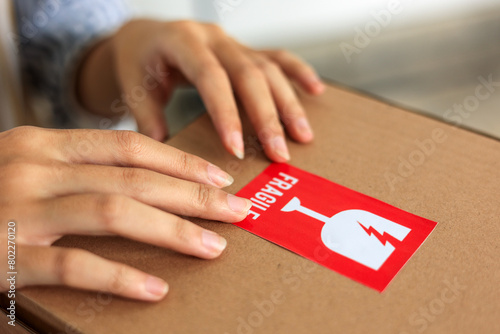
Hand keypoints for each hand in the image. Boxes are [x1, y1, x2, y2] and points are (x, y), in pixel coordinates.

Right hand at [0, 126, 250, 300]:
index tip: (220, 179)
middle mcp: (32, 166)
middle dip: (194, 196)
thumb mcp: (30, 170)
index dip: (180, 163)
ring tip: (213, 247)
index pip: (129, 146)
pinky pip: (74, 264)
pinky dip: (119, 276)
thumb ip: (79, 172)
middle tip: (237, 211)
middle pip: (134, 178)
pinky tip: (155, 290)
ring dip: (172, 232)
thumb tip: (147, 185)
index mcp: (43, 143)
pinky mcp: (2, 257)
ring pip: (114, 212)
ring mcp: (17, 209)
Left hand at [77, 20, 324, 161]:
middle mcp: (213, 37)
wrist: (145, 36)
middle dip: (267, 117)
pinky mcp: (244, 49)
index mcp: (182, 41)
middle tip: (280, 153)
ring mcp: (232, 42)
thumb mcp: (133, 85)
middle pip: (249, 75)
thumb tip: (164, 155)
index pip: (211, 78)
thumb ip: (147, 117)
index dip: (226, 114)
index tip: (237, 150)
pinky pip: (277, 56)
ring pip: (268, 68)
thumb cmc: (138, 60)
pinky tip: (316, 90)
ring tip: (303, 136)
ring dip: (288, 103)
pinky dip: (298, 72)